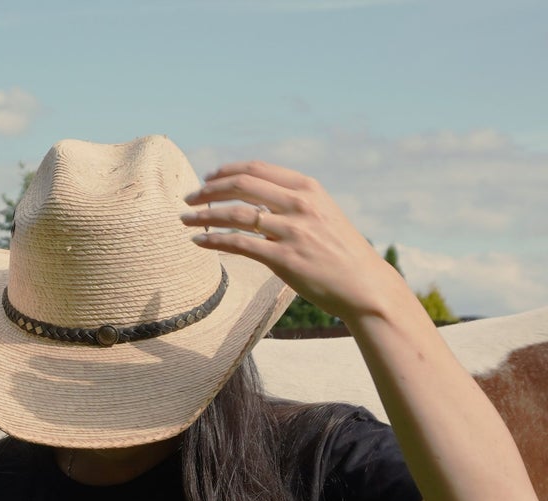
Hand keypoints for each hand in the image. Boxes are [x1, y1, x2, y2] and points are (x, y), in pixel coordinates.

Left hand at [179, 161, 414, 326]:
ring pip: (236, 214)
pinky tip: (198, 242)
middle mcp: (299, 204)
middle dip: (209, 189)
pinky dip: (214, 241)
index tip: (208, 177)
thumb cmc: (339, 252)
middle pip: (242, 185)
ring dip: (204, 215)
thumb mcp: (322, 215)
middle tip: (189, 198)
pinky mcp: (284, 259)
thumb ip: (293, 204)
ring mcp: (292, 231)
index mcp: (307, 188)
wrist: (362, 283)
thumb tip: (258, 203)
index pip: (257, 169)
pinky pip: (240, 245)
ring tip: (185, 219)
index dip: (227, 171)